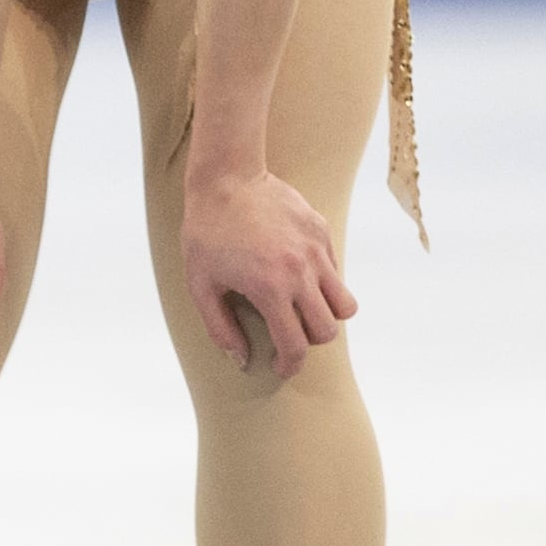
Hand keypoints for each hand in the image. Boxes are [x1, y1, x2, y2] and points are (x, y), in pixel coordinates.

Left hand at [182, 171, 357, 379]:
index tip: (282, 367)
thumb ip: (221, 328)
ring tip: (304, 310)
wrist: (226, 178)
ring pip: (344, 303)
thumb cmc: (206, 233)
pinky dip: (322, 283)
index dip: (290, 365)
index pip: (296, 345)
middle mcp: (301, 272)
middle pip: (327, 330)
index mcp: (270, 289)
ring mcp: (316, 250)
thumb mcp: (201, 285)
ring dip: (327, 316)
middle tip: (290, 337)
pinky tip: (296, 273)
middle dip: (309, 343)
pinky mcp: (321, 231)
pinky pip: (334, 271)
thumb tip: (242, 359)